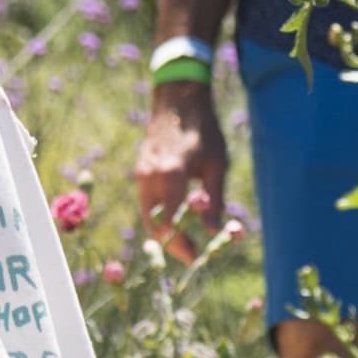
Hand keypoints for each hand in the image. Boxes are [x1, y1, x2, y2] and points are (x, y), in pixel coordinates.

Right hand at [132, 79, 230, 261]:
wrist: (178, 101)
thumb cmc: (204, 130)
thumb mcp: (217, 164)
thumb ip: (213, 199)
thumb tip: (213, 231)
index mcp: (171, 174)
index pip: (170, 221)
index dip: (180, 244)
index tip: (195, 257)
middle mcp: (150, 176)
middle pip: (153, 223)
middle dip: (170, 243)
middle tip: (191, 256)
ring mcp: (142, 173)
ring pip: (147, 214)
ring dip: (162, 232)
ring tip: (183, 243)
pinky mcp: (140, 171)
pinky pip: (146, 202)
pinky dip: (157, 216)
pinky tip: (174, 222)